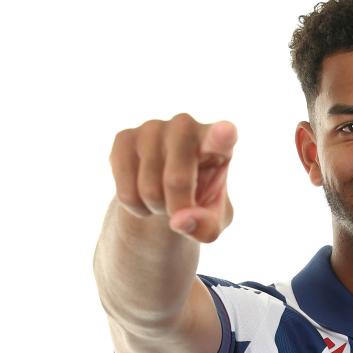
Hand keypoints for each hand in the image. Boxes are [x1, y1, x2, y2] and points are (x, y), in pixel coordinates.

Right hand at [109, 112, 237, 242]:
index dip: (222, 136)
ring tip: (164, 197)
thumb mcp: (211, 224)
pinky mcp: (124, 138)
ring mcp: (153, 127)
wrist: (166, 195)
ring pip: (149, 190)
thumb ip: (206, 226)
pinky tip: (143, 193)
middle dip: (176, 208)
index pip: (220, 138)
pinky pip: (126, 192)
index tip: (227, 132)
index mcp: (218, 143)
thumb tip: (179, 220)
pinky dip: (136, 207)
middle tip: (181, 209)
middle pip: (176, 180)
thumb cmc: (198, 204)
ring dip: (156, 208)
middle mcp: (186, 126)